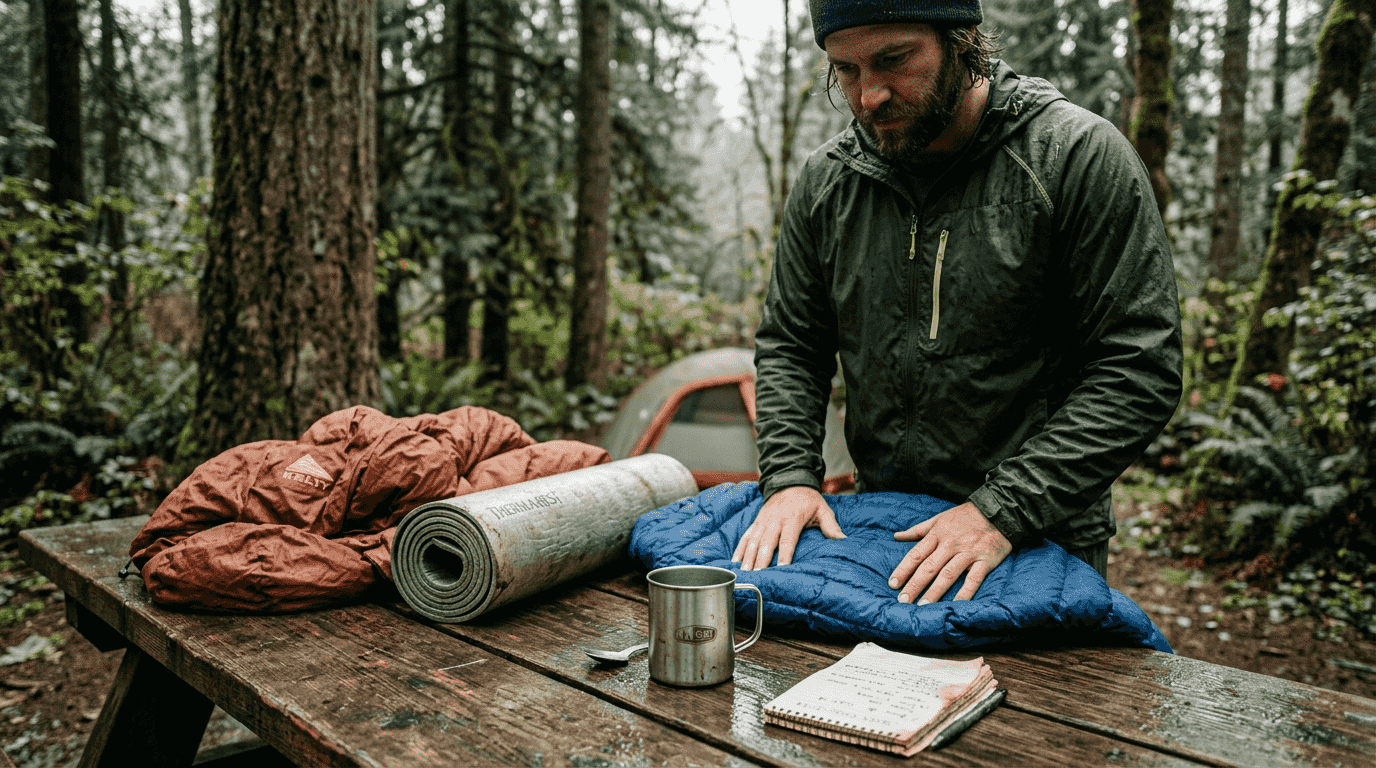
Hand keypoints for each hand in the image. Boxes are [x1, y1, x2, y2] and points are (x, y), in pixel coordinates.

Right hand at [732, 486, 845, 570]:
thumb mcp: (823, 509)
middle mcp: (775, 519)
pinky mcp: (756, 522)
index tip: (781, 568)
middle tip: (758, 575)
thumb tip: (843, 540)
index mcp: (792, 518)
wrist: (790, 480)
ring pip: (753, 540)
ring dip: (748, 557)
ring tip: (745, 572)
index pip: (787, 539)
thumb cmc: (808, 499)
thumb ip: (831, 526)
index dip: (784, 554)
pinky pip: (746, 536)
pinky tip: (735, 561)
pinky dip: (740, 549)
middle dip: (761, 559)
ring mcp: (763, 521)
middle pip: (766, 542)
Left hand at [888, 502, 1010, 604]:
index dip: (903, 570)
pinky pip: (974, 579)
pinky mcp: (985, 560)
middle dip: (915, 584)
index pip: (916, 554)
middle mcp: (950, 545)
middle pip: (929, 567)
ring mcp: (968, 553)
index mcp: (937, 534)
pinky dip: (965, 592)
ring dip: (935, 591)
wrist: (999, 510)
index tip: (892, 584)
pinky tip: (956, 605)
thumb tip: (896, 536)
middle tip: (903, 601)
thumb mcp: (939, 518)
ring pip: (948, 574)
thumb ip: (917, 530)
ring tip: (923, 606)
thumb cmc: (965, 516)